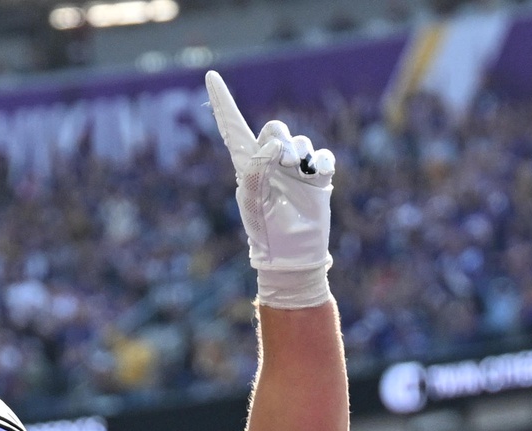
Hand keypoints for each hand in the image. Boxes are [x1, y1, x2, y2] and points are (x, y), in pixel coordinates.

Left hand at [205, 69, 336, 307]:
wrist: (292, 255)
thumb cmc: (266, 230)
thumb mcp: (254, 198)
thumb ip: (258, 165)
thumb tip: (276, 144)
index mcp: (247, 164)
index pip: (231, 126)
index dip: (222, 101)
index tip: (210, 74)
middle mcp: (270, 162)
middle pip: (274, 128)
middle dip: (280, 140)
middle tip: (285, 163)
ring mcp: (294, 169)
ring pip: (300, 141)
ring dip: (301, 155)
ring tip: (300, 176)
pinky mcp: (316, 177)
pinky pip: (321, 156)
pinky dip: (321, 161)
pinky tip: (318, 173)